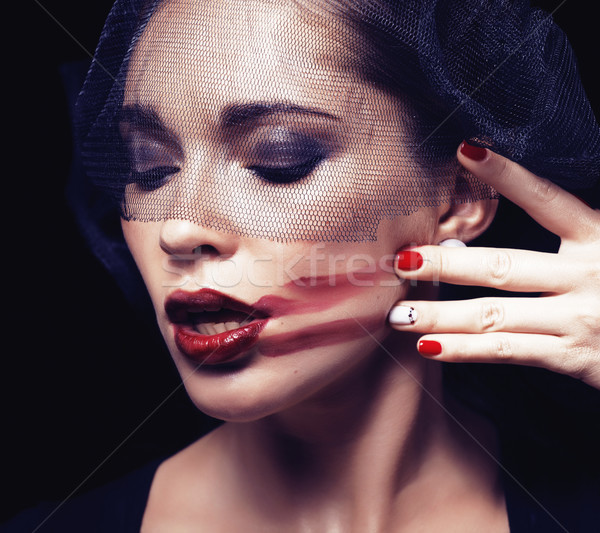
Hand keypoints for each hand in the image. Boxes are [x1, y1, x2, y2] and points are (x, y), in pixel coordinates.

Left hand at [390, 143, 599, 389]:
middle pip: (502, 266)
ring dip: (440, 314)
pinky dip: (464, 350)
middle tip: (401, 260)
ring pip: (494, 314)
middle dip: (446, 264)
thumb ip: (575, 227)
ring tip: (397, 313)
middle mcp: (588, 273)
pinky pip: (508, 351)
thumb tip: (512, 221)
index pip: (546, 199)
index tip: (464, 151)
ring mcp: (579, 318)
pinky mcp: (574, 356)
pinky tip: (428, 347)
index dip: (505, 175)